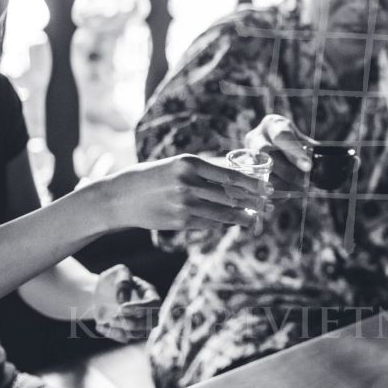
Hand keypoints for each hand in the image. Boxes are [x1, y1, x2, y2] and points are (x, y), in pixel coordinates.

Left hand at [93, 264, 160, 342]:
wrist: (100, 292)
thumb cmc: (113, 280)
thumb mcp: (118, 272)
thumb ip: (123, 281)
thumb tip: (124, 300)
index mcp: (149, 294)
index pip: (154, 304)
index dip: (140, 308)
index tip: (121, 308)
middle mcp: (149, 310)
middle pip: (152, 323)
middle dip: (133, 323)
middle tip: (114, 316)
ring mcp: (139, 323)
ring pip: (139, 334)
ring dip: (122, 330)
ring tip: (108, 320)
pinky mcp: (127, 332)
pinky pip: (124, 338)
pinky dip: (111, 333)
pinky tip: (100, 325)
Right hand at [100, 154, 271, 230]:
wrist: (120, 197)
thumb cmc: (151, 177)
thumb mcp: (176, 165)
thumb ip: (204, 170)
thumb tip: (235, 174)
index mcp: (189, 163)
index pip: (230, 174)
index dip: (251, 183)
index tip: (265, 186)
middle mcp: (188, 183)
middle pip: (230, 195)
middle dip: (252, 201)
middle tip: (267, 204)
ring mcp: (184, 205)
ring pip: (223, 213)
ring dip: (242, 216)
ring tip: (254, 217)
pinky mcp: (180, 222)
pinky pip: (209, 224)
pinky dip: (223, 223)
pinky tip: (231, 222)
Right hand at [243, 114, 314, 195]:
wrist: (276, 153)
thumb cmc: (294, 147)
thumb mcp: (303, 143)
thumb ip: (310, 152)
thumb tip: (324, 166)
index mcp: (273, 124)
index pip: (283, 136)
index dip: (295, 152)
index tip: (308, 167)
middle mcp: (256, 136)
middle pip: (266, 152)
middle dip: (287, 171)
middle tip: (304, 183)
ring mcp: (246, 154)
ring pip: (258, 169)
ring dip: (279, 183)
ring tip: (296, 189)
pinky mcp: (242, 171)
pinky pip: (254, 183)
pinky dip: (270, 192)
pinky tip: (283, 196)